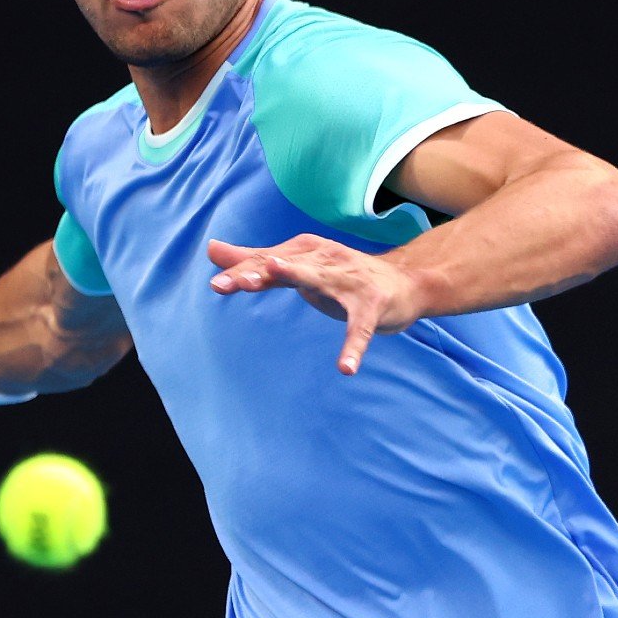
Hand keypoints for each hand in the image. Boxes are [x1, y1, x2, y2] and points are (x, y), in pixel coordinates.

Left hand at [206, 235, 426, 375]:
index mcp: (304, 252)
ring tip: (277, 272)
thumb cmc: (342, 276)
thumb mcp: (296, 266)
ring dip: (301, 276)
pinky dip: (354, 348)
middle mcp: (324, 261)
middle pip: (288, 267)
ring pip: (321, 280)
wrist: (406, 282)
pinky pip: (359, 329)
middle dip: (263, 271)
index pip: (268, 263)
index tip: (216, 285)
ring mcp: (349, 281)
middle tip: (240, 281)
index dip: (243, 272)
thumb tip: (211, 249)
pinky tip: (346, 368)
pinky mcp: (372, 306)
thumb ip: (254, 261)